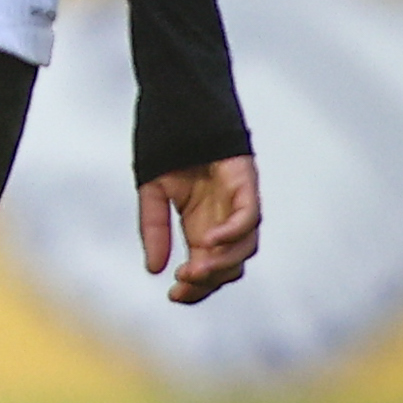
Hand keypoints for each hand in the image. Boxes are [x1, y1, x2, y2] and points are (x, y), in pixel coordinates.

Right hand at [140, 153, 260, 304]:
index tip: (173, 296)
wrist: (179, 107)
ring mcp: (238, 203)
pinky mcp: (246, 184)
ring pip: (245, 247)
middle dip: (208, 281)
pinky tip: (209, 241)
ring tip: (194, 269)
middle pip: (230, 265)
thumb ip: (154, 229)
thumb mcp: (152, 194)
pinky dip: (234, 233)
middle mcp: (224, 219)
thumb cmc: (169, 147)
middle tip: (182, 284)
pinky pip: (249, 218)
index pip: (208, 267)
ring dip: (222, 264)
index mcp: (202, 225)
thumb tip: (154, 270)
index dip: (196, 287)